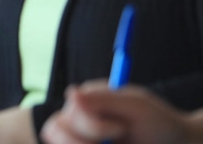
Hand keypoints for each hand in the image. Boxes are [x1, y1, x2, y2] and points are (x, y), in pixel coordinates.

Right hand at [42, 82, 200, 143]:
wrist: (175, 143)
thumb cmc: (158, 121)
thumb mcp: (137, 106)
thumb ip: (103, 99)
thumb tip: (70, 91)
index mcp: (87, 101)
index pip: (71, 112)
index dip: (93, 124)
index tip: (121, 128)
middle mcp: (77, 120)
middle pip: (55, 130)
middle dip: (80, 141)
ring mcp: (79, 137)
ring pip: (59, 142)